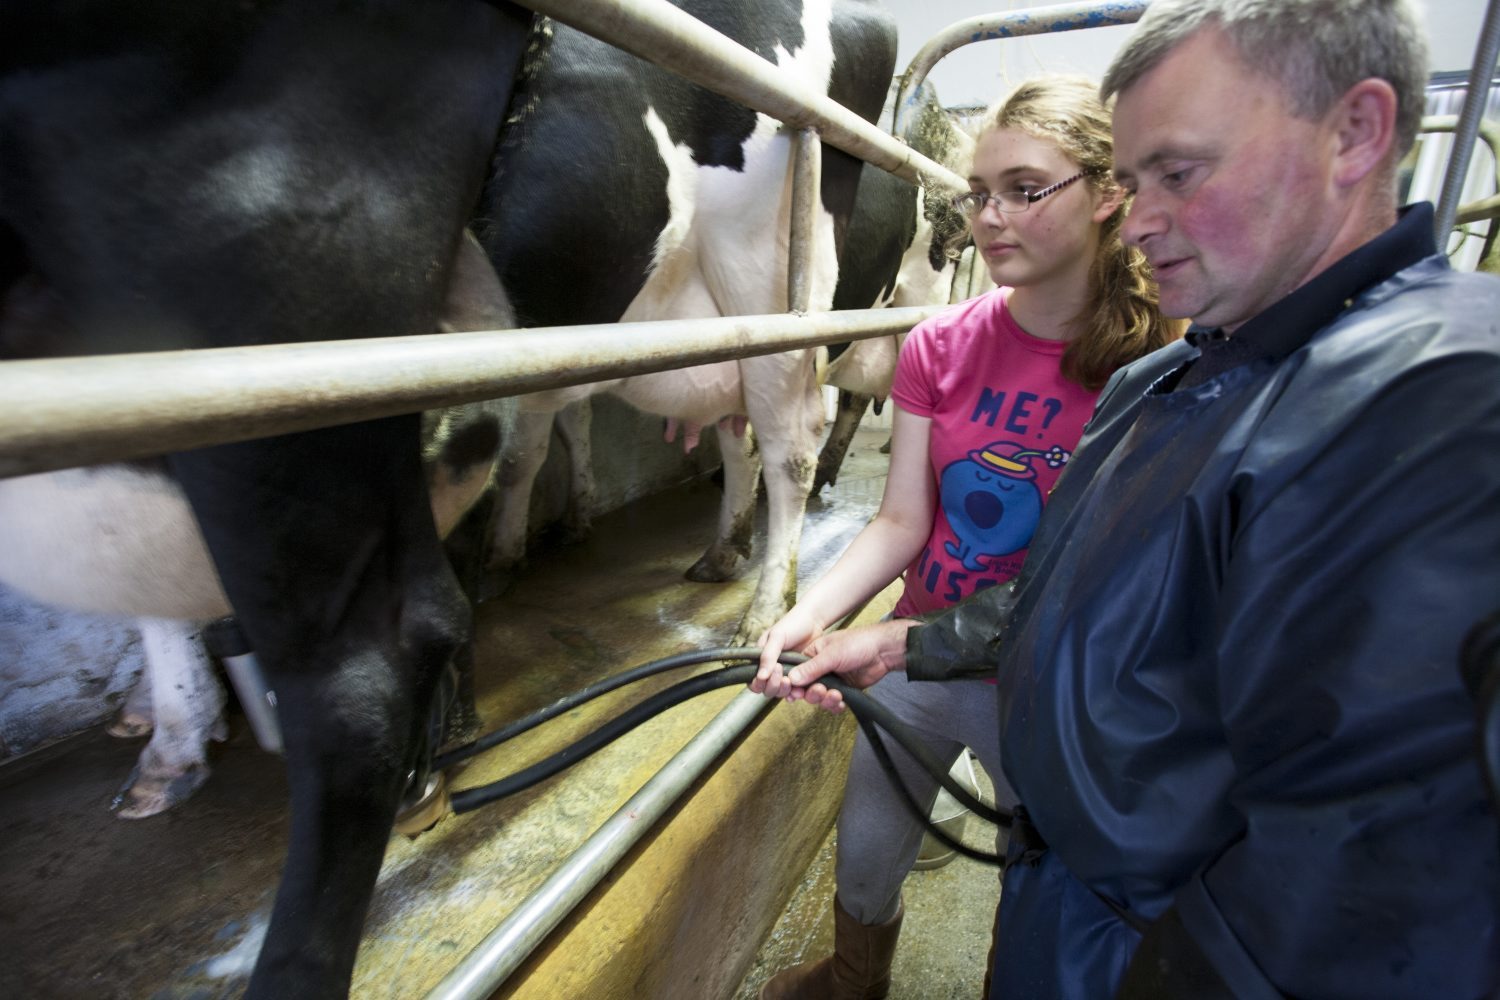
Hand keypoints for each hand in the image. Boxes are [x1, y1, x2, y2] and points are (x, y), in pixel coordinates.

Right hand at [752, 607, 822, 697]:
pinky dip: (795, 692)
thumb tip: (760, 676)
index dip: (759, 683)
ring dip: (784, 690)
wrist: (813, 621)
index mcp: (760, 659)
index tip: (770, 673)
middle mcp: (771, 669)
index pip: (753, 681)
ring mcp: (785, 673)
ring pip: (779, 692)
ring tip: (791, 679)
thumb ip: (767, 656)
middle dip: (773, 686)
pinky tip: (800, 688)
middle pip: (765, 690)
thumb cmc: (792, 625)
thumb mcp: (777, 637)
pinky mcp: (799, 676)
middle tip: (783, 674)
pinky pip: (793, 690)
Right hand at [779, 619, 915, 713]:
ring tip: (835, 695)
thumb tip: (791, 679)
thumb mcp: (831, 654)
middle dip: (812, 693)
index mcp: (812, 654)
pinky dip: (835, 705)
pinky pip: (833, 702)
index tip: (794, 691)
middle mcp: (819, 668)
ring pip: (819, 697)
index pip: (795, 672)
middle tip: (820, 691)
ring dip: (825, 700)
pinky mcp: (843, 689)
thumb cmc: (857, 643)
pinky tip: (841, 702)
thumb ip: (811, 668)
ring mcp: (831, 679)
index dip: (793, 683)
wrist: (883, 651)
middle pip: (806, 688)